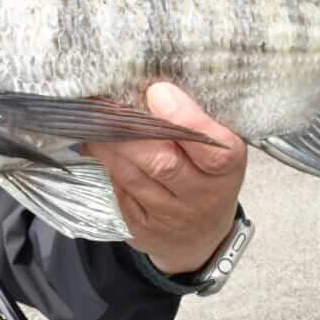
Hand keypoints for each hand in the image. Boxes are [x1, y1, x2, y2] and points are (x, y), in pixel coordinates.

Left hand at [83, 83, 246, 274]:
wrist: (201, 234)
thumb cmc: (206, 173)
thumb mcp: (217, 147)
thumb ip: (196, 120)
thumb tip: (155, 86)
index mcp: (227, 169)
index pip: (213, 149)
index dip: (184, 119)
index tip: (158, 91)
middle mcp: (202, 198)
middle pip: (163, 162)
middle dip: (130, 130)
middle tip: (106, 104)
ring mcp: (170, 218)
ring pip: (132, 176)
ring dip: (107, 146)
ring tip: (92, 122)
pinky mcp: (141, 229)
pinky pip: (118, 193)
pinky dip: (104, 167)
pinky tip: (94, 148)